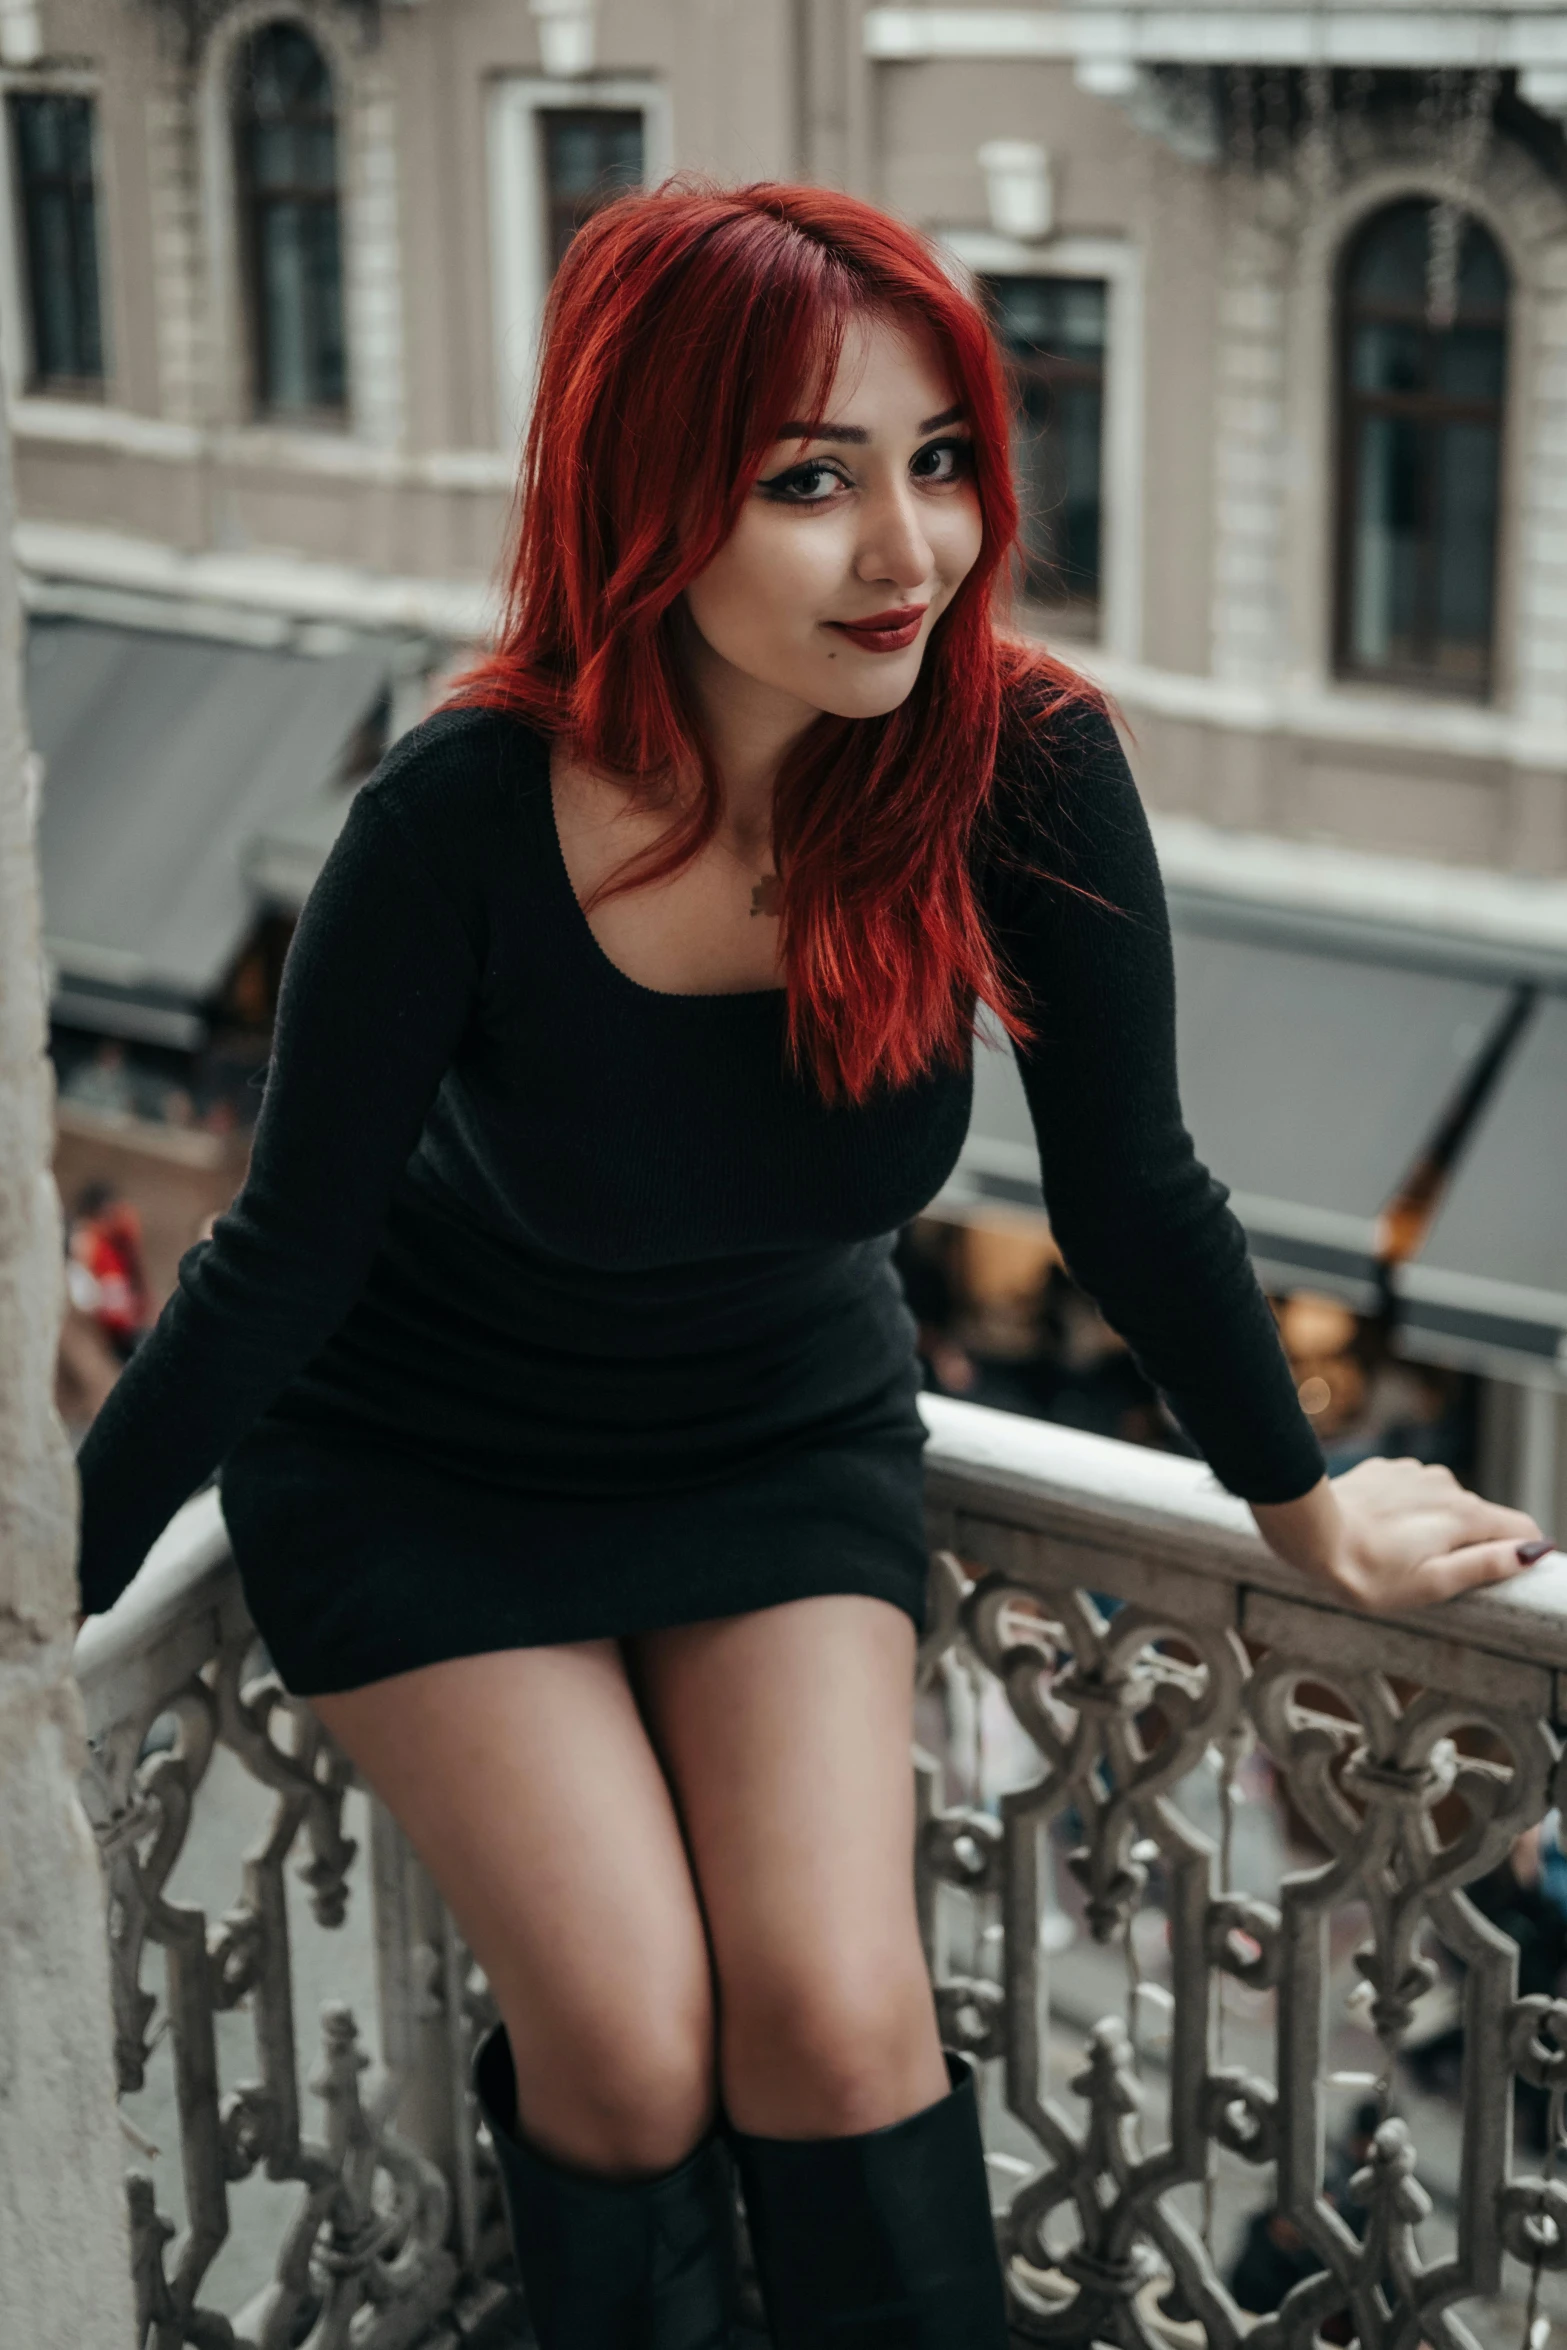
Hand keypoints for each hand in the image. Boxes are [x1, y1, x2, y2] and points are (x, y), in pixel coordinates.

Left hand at [1253, 1457, 1549, 1615]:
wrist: (1308, 1530)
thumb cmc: (1367, 1571)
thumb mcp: (1432, 1583)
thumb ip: (1484, 1566)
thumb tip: (1531, 1554)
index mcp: (1464, 1515)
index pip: (1521, 1527)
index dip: (1520, 1553)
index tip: (1500, 1576)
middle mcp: (1446, 1484)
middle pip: (1480, 1518)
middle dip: (1467, 1545)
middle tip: (1428, 1574)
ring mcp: (1414, 1472)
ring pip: (1444, 1503)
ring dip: (1433, 1526)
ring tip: (1396, 1554)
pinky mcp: (1387, 1469)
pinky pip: (1413, 1492)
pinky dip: (1406, 1511)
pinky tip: (1378, 1530)